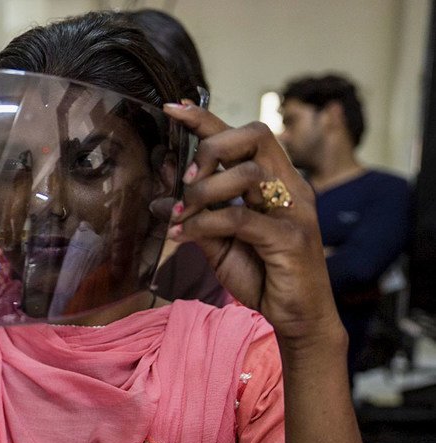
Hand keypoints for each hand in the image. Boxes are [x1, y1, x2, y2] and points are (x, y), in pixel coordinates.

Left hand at [164, 104, 343, 348]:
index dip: (206, 118)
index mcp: (274, 180)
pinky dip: (204, 224)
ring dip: (202, 192)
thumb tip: (161, 194)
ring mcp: (294, 211)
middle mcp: (290, 187)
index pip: (242, 134)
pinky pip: (240, 219)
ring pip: (246, 174)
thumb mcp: (219, 241)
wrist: (297, 318)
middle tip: (184, 181)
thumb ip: (197, 213)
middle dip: (209, 148)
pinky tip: (181, 236)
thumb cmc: (261, 274)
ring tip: (180, 215)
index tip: (172, 107)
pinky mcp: (290, 240)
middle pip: (253, 135)